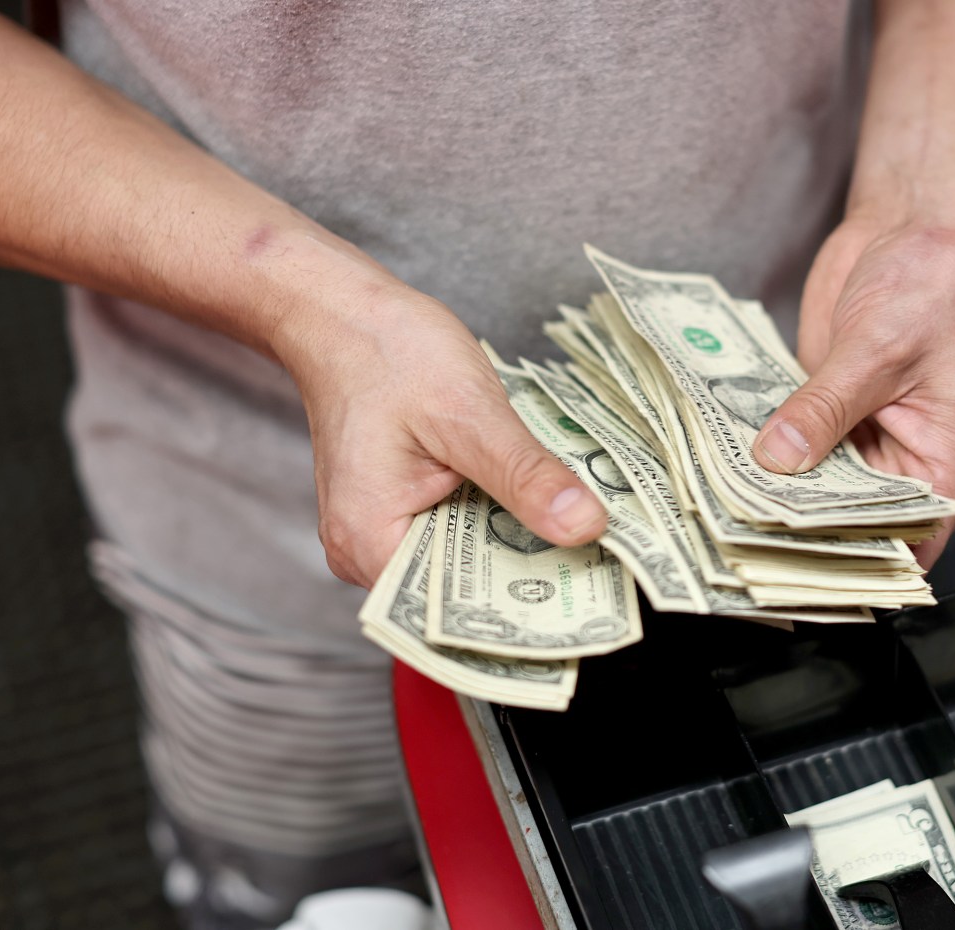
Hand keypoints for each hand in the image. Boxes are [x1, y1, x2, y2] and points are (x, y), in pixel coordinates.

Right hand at [274, 275, 607, 587]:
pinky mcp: (406, 511)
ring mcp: (385, 533)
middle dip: (534, 576)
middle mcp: (369, 553)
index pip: (455, 612)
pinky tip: (547, 506)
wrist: (344, 314)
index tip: (591, 607)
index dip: (524, 613)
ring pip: (470, 561)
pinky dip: (503, 518)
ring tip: (588, 538)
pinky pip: (462, 531)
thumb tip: (585, 526)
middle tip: (610, 568)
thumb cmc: (386, 353)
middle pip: (466, 593)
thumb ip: (525, 475)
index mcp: (370, 544)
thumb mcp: (469, 413)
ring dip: (523, 545)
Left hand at [752, 218, 954, 566]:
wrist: (913, 230)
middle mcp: (903, 465)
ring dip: (772, 491)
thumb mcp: (877, 352)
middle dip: (797, 529)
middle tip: (737, 534)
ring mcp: (861, 441)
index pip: (900, 545)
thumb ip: (825, 408)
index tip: (793, 567)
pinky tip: (721, 457)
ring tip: (719, 501)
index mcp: (943, 468)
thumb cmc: (933, 287)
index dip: (852, 564)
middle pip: (848, 524)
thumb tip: (779, 457)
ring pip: (812, 489)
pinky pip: (791, 448)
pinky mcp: (826, 414)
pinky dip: (761, 453)